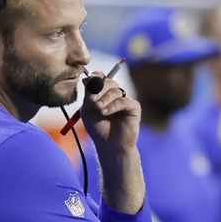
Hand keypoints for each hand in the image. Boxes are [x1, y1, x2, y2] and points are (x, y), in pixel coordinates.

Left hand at [79, 76, 144, 213]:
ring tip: (98, 109)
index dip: (95, 76)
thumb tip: (86, 78)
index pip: (101, 77)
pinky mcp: (134, 107)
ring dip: (104, 98)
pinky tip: (105, 112)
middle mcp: (116, 94)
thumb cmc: (98, 128)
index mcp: (104, 92)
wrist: (109, 145)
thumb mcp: (88, 110)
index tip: (89, 80)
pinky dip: (112, 105)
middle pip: (108, 81)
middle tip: (91, 100)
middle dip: (98, 88)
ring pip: (115, 89)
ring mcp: (125, 99)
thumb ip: (88, 95)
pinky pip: (123, 100)